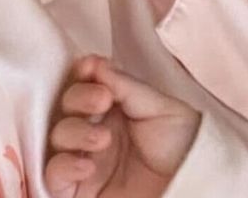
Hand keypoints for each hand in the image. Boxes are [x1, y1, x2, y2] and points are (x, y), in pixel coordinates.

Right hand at [44, 55, 200, 197]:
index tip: (90, 67)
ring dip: (74, 131)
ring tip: (102, 139)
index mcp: (113, 106)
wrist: (193, 184)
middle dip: (79, 98)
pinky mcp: (80, 190)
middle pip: (66, 106)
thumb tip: (96, 63)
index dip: (82, 73)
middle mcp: (95, 129)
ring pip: (57, 136)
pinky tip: (87, 165)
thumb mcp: (159, 108)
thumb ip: (126, 87)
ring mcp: (85, 158)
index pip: (84, 83)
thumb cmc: (181, 144)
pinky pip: (54, 175)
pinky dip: (63, 166)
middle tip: (103, 100)